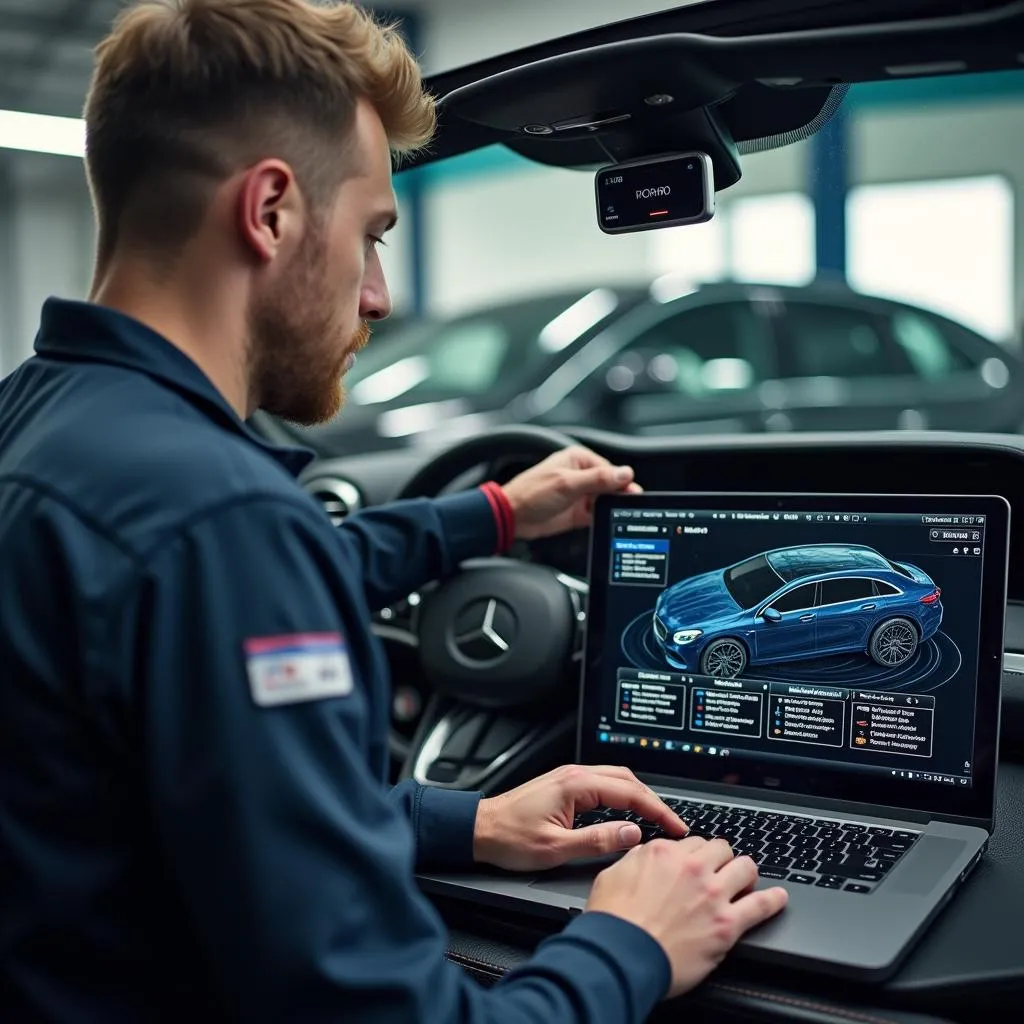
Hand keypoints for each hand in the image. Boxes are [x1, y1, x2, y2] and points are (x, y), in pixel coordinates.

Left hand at [472, 764, 686, 871]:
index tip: (676, 826)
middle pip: (627, 780)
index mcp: (575, 784)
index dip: (657, 810)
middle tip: (673, 824)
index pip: (630, 792)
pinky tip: (627, 812)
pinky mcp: (564, 785)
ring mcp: (569, 777)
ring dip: (639, 796)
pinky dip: (623, 796)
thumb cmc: (509, 838)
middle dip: (654, 801)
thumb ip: (597, 841)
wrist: (478, 829)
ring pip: (616, 779)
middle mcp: (574, 775)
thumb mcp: (556, 848)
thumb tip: (632, 834)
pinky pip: (603, 784)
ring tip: (657, 819)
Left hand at [501, 445, 641, 539]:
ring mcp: (579, 495)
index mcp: (578, 459)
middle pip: (610, 485)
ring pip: (605, 500)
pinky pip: (597, 515)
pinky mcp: (577, 513)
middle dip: (619, 495)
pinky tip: (607, 522)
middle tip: (630, 505)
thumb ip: (597, 479)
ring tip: (619, 515)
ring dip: (611, 507)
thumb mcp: (567, 484)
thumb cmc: (531, 493)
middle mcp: (581, 475)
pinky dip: (603, 518)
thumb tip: (623, 473)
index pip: (610, 469)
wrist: (513, 516)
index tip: (632, 492)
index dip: (621, 481)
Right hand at [587, 837, 787, 999]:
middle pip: (721, 848)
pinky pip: (761, 906)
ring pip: (745, 867)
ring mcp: (713, 895)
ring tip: (746, 880)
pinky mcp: (727, 925)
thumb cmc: (613, 922)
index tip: (695, 862)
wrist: (622, 955)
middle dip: (721, 858)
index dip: (694, 853)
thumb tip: (645, 855)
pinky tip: (779, 897)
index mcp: (663, 853)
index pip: (691, 841)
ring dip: (745, 872)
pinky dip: (773, 900)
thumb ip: (635, 860)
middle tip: (719, 869)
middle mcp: (691, 867)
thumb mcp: (612, 875)